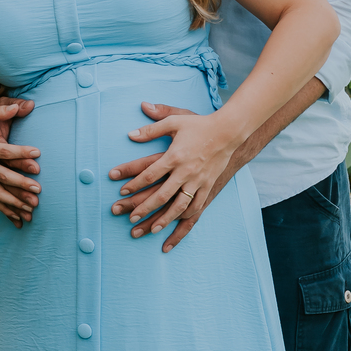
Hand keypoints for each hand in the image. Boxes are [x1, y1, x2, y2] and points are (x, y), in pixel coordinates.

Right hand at [0, 97, 39, 225]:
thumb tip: (18, 106)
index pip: (4, 151)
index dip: (21, 152)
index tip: (37, 152)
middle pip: (3, 177)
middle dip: (21, 183)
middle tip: (38, 188)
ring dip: (16, 202)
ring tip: (32, 208)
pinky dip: (7, 211)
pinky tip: (20, 220)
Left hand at [108, 101, 235, 250]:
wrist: (228, 131)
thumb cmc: (199, 125)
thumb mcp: (174, 121)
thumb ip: (151, 129)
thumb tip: (130, 134)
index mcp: (175, 156)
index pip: (150, 174)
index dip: (134, 184)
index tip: (122, 192)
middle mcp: (185, 171)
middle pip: (162, 195)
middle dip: (145, 208)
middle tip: (130, 218)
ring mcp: (198, 181)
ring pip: (179, 205)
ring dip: (165, 219)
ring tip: (152, 229)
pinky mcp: (208, 185)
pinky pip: (197, 205)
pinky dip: (186, 215)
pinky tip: (177, 223)